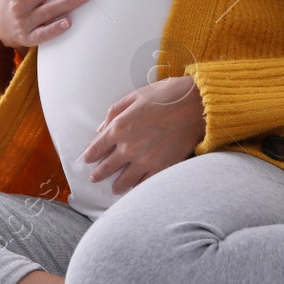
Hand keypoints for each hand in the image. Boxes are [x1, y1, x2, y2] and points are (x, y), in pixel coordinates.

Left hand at [82, 75, 205, 195]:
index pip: (97, 147)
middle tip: (94, 179)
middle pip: (107, 167)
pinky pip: (145, 183)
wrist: (197, 105)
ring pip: (124, 180)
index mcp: (119, 127)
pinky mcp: (162, 167)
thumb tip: (101, 128)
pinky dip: (138, 187)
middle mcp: (128, 147)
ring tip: (114, 188)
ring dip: (117, 186)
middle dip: (99, 174)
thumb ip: (114, 112)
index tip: (87, 160)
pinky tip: (135, 188)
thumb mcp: (135, 96)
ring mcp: (145, 160)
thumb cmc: (166, 95)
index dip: (90, 156)